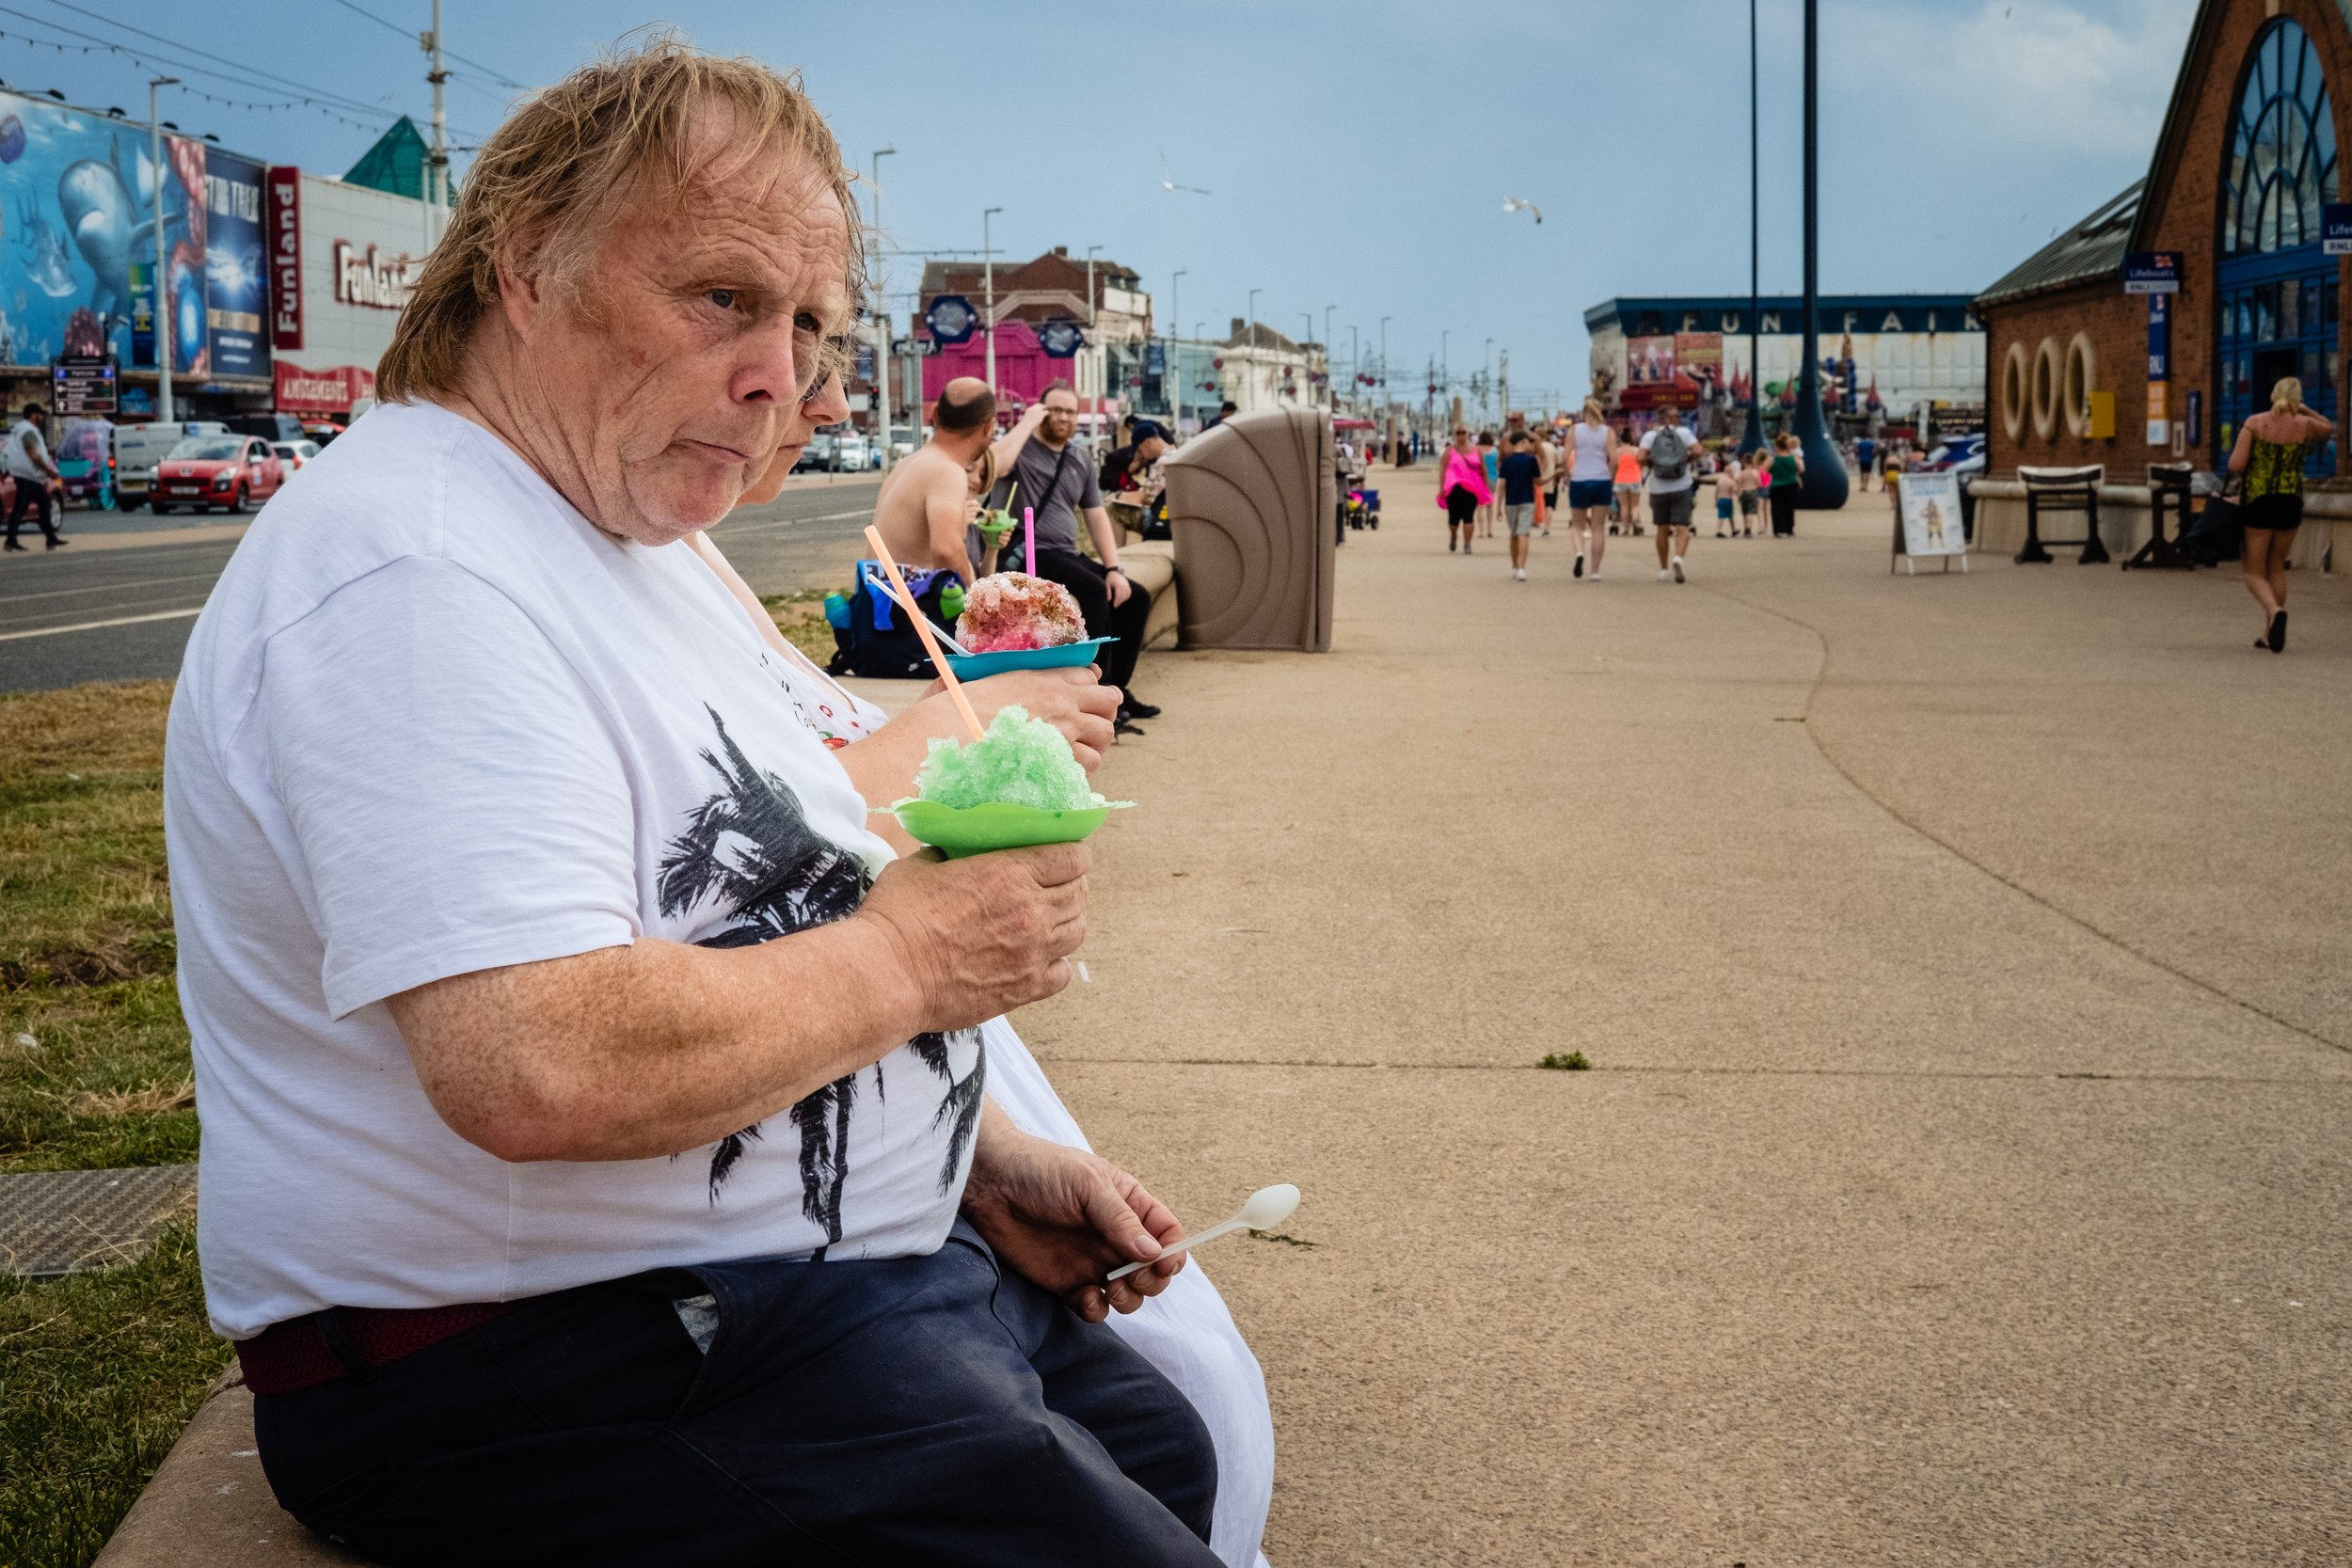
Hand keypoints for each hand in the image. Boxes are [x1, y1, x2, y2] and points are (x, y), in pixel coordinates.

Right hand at [855, 843, 1088, 1030]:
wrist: (889, 975)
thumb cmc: (898, 917)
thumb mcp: (922, 865)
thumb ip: (949, 853)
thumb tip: (953, 850)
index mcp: (1010, 873)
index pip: (1073, 857)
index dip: (1074, 854)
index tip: (1065, 856)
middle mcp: (1032, 911)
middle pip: (1080, 893)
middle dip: (1074, 884)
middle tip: (1056, 886)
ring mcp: (1033, 953)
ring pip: (1077, 931)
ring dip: (1068, 921)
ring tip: (1050, 921)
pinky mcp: (1025, 989)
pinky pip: (1064, 973)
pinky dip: (1057, 964)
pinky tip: (1039, 959)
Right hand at [961, 666, 1116, 769]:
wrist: (945, 735)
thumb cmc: (950, 709)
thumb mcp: (971, 678)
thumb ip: (986, 675)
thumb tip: (967, 677)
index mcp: (1040, 677)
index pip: (1087, 675)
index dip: (1090, 687)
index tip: (1083, 697)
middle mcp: (1059, 700)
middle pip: (1108, 701)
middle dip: (1102, 713)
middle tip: (1086, 726)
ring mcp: (1064, 730)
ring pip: (1105, 734)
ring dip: (1095, 743)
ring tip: (1077, 750)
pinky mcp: (1061, 759)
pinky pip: (1090, 764)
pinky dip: (1082, 768)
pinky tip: (1064, 769)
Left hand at [962, 1107, 1185, 1320]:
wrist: (989, 1185)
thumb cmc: (1041, 1171)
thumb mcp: (1088, 1185)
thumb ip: (1121, 1220)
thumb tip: (1153, 1253)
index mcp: (1128, 1206)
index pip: (1166, 1234)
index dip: (1172, 1252)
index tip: (1163, 1264)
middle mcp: (1114, 1237)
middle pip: (1152, 1270)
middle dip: (1150, 1280)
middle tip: (1131, 1275)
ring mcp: (1091, 1261)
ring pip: (1128, 1293)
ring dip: (1128, 1299)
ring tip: (1111, 1287)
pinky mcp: (1065, 1283)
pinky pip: (1094, 1307)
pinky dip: (1097, 1309)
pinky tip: (1087, 1297)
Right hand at [1013, 404, 1046, 433]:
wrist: (1026, 425)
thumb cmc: (1025, 425)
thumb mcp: (1026, 420)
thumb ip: (1029, 417)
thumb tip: (1031, 419)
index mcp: (1029, 409)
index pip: (1034, 406)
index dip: (1037, 407)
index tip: (1039, 409)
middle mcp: (1033, 408)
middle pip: (1039, 405)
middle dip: (1042, 406)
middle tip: (1045, 408)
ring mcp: (1037, 411)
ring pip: (1043, 407)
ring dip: (1045, 408)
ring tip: (1047, 410)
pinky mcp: (1041, 414)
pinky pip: (1046, 411)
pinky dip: (1047, 412)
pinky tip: (1048, 414)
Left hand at [1104, 568, 1131, 607]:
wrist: (1115, 572)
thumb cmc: (1110, 579)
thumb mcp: (1107, 585)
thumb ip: (1108, 592)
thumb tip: (1109, 600)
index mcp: (1118, 585)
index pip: (1119, 595)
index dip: (1117, 601)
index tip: (1114, 605)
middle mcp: (1124, 585)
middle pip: (1123, 596)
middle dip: (1119, 602)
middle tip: (1115, 606)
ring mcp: (1127, 585)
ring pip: (1126, 595)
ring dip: (1123, 600)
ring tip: (1118, 602)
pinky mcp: (1128, 586)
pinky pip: (1129, 593)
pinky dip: (1126, 597)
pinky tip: (1122, 599)